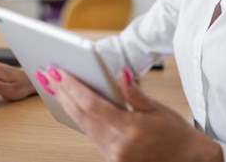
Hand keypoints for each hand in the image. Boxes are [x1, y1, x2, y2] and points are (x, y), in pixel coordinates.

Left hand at [34, 66, 222, 161]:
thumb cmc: (177, 135)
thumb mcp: (158, 109)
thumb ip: (134, 92)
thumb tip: (119, 72)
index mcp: (130, 129)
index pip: (92, 104)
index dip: (72, 86)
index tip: (58, 72)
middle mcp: (118, 146)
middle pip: (82, 115)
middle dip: (62, 93)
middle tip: (47, 75)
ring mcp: (114, 156)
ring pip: (83, 127)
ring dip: (66, 105)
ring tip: (53, 87)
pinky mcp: (112, 161)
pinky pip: (90, 136)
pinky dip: (79, 119)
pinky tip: (71, 106)